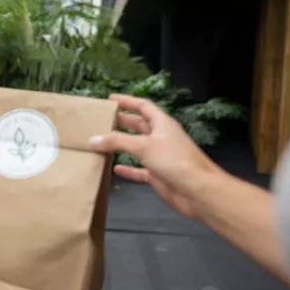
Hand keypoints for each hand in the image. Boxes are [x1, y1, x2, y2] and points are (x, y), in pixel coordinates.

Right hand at [88, 94, 222, 218]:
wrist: (197, 191)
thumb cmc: (174, 160)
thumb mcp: (143, 146)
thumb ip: (116, 142)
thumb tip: (92, 140)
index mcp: (162, 124)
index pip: (143, 106)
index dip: (127, 101)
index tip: (110, 99)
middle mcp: (160, 137)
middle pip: (138, 125)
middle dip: (121, 122)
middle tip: (100, 120)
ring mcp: (159, 157)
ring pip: (136, 147)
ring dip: (121, 145)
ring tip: (101, 142)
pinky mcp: (157, 174)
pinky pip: (138, 169)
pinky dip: (127, 169)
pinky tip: (114, 169)